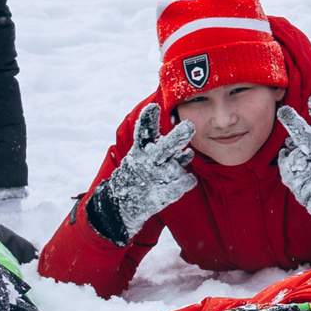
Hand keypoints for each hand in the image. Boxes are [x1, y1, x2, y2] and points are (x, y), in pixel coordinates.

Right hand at [86, 103, 196, 244]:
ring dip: (182, 162)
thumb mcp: (139, 155)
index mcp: (139, 152)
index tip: (154, 106)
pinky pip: (187, 181)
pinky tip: (183, 180)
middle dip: (177, 138)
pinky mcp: (166, 193)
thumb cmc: (135, 174)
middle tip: (188, 126)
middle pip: (164, 148)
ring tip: (184, 157)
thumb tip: (166, 121)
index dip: (148, 120)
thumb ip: (156, 142)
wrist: (123, 204)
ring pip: (179, 166)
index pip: (143, 133)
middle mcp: (148, 163)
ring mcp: (156, 179)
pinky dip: (187, 180)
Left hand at [275, 93, 310, 247]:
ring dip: (292, 153)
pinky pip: (285, 166)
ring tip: (305, 165)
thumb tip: (288, 144)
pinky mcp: (297, 183)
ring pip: (291, 153)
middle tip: (284, 110)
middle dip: (294, 122)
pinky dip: (288, 166)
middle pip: (306, 138)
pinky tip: (299, 173)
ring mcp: (309, 172)